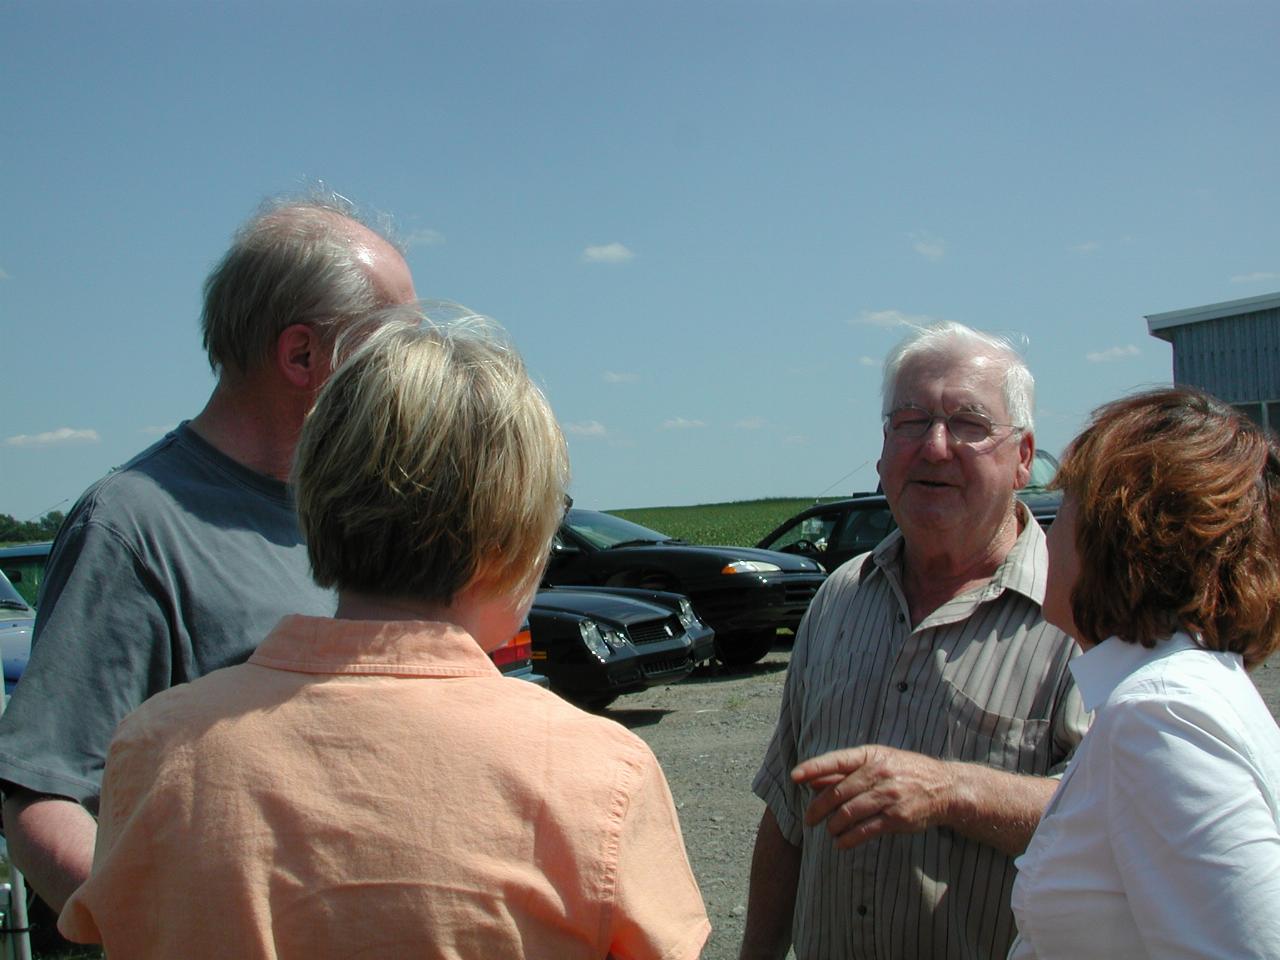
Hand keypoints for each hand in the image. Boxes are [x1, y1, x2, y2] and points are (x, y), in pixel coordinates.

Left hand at [791, 745, 954, 849]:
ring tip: (828, 831)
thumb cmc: (904, 772)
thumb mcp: (877, 762)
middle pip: (838, 793)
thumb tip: (811, 781)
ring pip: (849, 813)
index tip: (794, 777)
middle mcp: (879, 773)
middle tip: (809, 819)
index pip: (836, 760)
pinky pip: (865, 830)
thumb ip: (844, 771)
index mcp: (871, 755)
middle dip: (818, 808)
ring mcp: (889, 796)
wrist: (944, 788)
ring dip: (833, 825)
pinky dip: (849, 839)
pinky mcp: (897, 818)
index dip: (813, 768)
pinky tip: (841, 843)